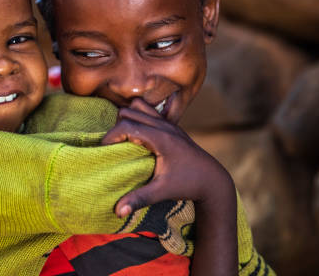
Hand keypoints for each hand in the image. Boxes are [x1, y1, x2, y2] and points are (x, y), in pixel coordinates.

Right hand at [101, 98, 233, 217]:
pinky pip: (148, 110)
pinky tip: (139, 136)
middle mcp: (164, 125)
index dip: (110, 136)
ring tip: (125, 139)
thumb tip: (117, 211)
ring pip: (138, 106)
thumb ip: (139, 198)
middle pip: (128, 112)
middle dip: (116, 127)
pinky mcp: (170, 124)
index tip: (105, 150)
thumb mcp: (162, 191)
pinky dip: (138, 117)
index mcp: (160, 137)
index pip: (126, 125)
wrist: (213, 180)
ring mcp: (168, 122)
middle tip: (115, 147)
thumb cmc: (188, 185)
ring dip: (127, 118)